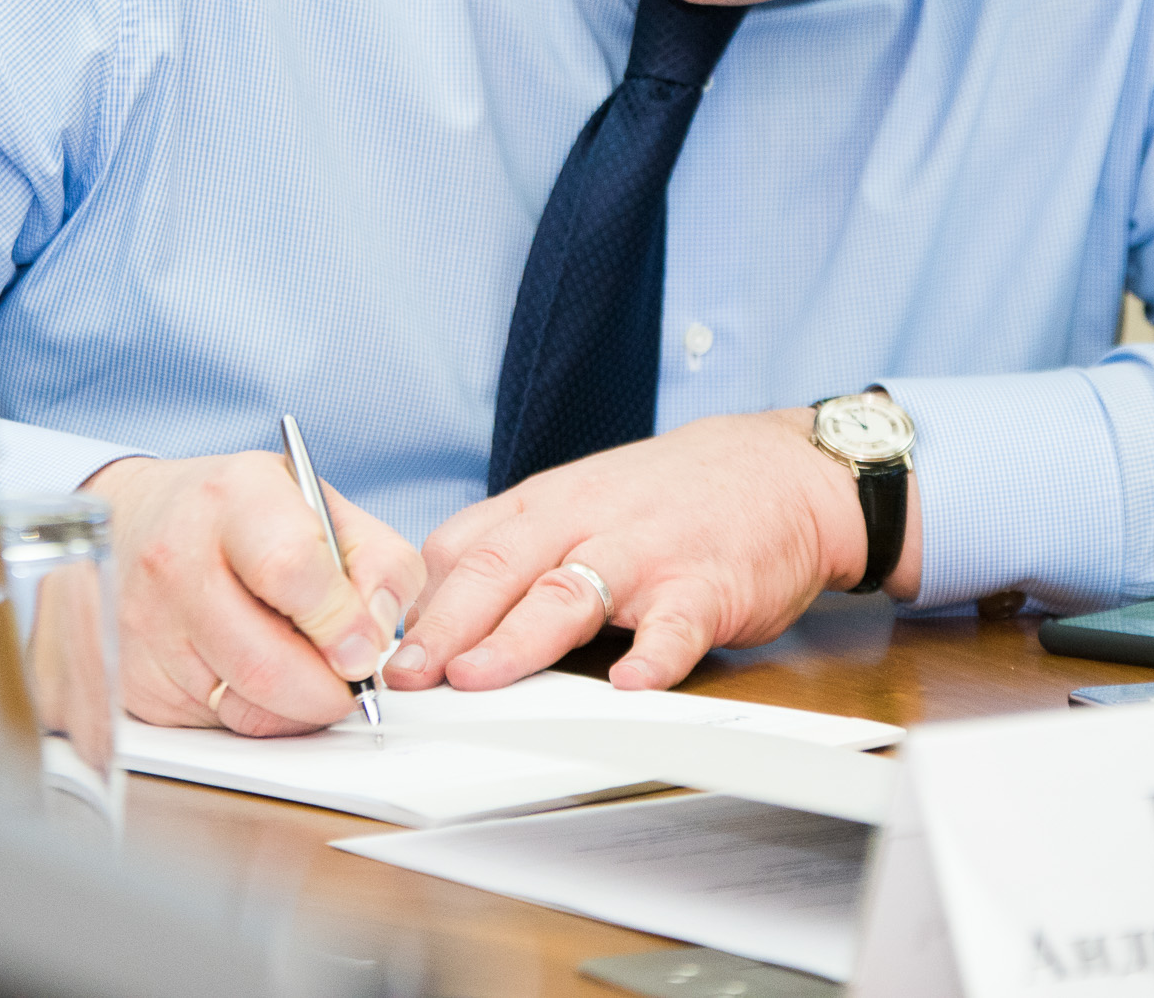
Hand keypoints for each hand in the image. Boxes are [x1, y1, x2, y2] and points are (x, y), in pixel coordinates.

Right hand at [81, 454, 424, 736]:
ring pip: (244, 707)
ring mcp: (146, 625)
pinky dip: (254, 714)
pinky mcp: (134, 680)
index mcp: (233, 498)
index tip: (364, 651)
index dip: (339, 621)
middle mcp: (175, 559)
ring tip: (307, 672)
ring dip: (297, 709)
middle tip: (351, 681)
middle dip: (328, 690)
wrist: (138, 520)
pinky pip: (215, 725)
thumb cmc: (244, 516)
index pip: (290, 569)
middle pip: (266, 662)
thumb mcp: (322, 506)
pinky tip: (255, 675)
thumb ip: (376, 563)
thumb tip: (375, 639)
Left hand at [385, 409, 912, 693]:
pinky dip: (654, 655)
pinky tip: (632, 684)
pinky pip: (676, 623)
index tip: (372, 647)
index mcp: (547, 505)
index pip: (462, 547)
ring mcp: (647, 552)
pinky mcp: (708, 585)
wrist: (780, 468)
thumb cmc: (667, 497)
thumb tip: (434, 617)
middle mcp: (587, 521)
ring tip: (479, 678)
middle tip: (405, 675)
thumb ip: (515, 548)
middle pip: (500, 568)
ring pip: (571, 593)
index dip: (416, 602)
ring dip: (520, 637)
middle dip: (445, 625)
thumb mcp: (580, 499)